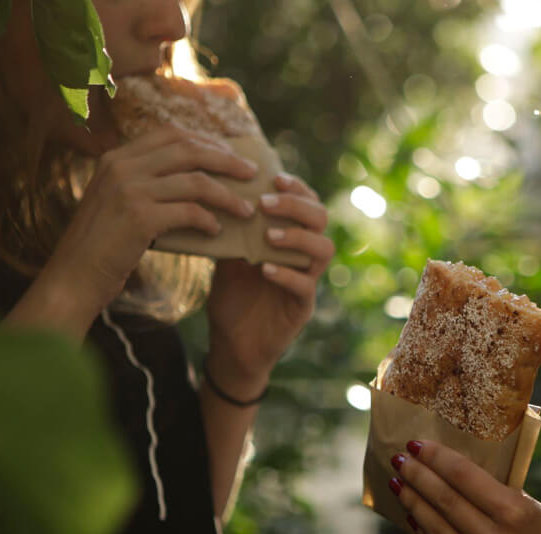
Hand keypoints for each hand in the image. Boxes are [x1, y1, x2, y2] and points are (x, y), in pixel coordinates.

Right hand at [44, 125, 257, 316]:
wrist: (73, 277)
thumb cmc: (102, 245)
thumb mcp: (116, 202)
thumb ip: (144, 183)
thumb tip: (193, 178)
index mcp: (116, 157)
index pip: (170, 134)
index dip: (206, 141)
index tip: (231, 155)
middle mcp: (121, 166)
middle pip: (188, 150)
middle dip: (227, 160)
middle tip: (252, 174)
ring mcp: (128, 190)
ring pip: (195, 181)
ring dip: (227, 196)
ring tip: (246, 210)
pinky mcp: (138, 217)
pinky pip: (188, 212)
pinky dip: (209, 221)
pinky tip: (217, 231)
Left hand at [203, 173, 333, 393]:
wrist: (231, 346)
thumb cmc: (233, 299)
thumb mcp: (227, 258)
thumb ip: (233, 231)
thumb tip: (217, 194)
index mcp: (290, 241)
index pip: (307, 205)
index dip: (298, 189)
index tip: (274, 179)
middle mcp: (303, 258)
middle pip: (321, 220)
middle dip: (296, 206)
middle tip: (266, 204)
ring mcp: (306, 283)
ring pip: (323, 250)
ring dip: (297, 237)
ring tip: (268, 236)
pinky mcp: (301, 309)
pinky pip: (305, 287)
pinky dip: (287, 274)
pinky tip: (265, 269)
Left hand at [390, 440, 540, 533]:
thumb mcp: (538, 511)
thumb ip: (496, 498)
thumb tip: (449, 477)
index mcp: (517, 514)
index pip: (463, 477)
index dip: (435, 458)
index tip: (415, 443)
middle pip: (443, 503)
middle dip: (416, 477)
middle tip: (398, 458)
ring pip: (436, 533)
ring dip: (414, 506)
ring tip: (400, 486)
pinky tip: (416, 520)